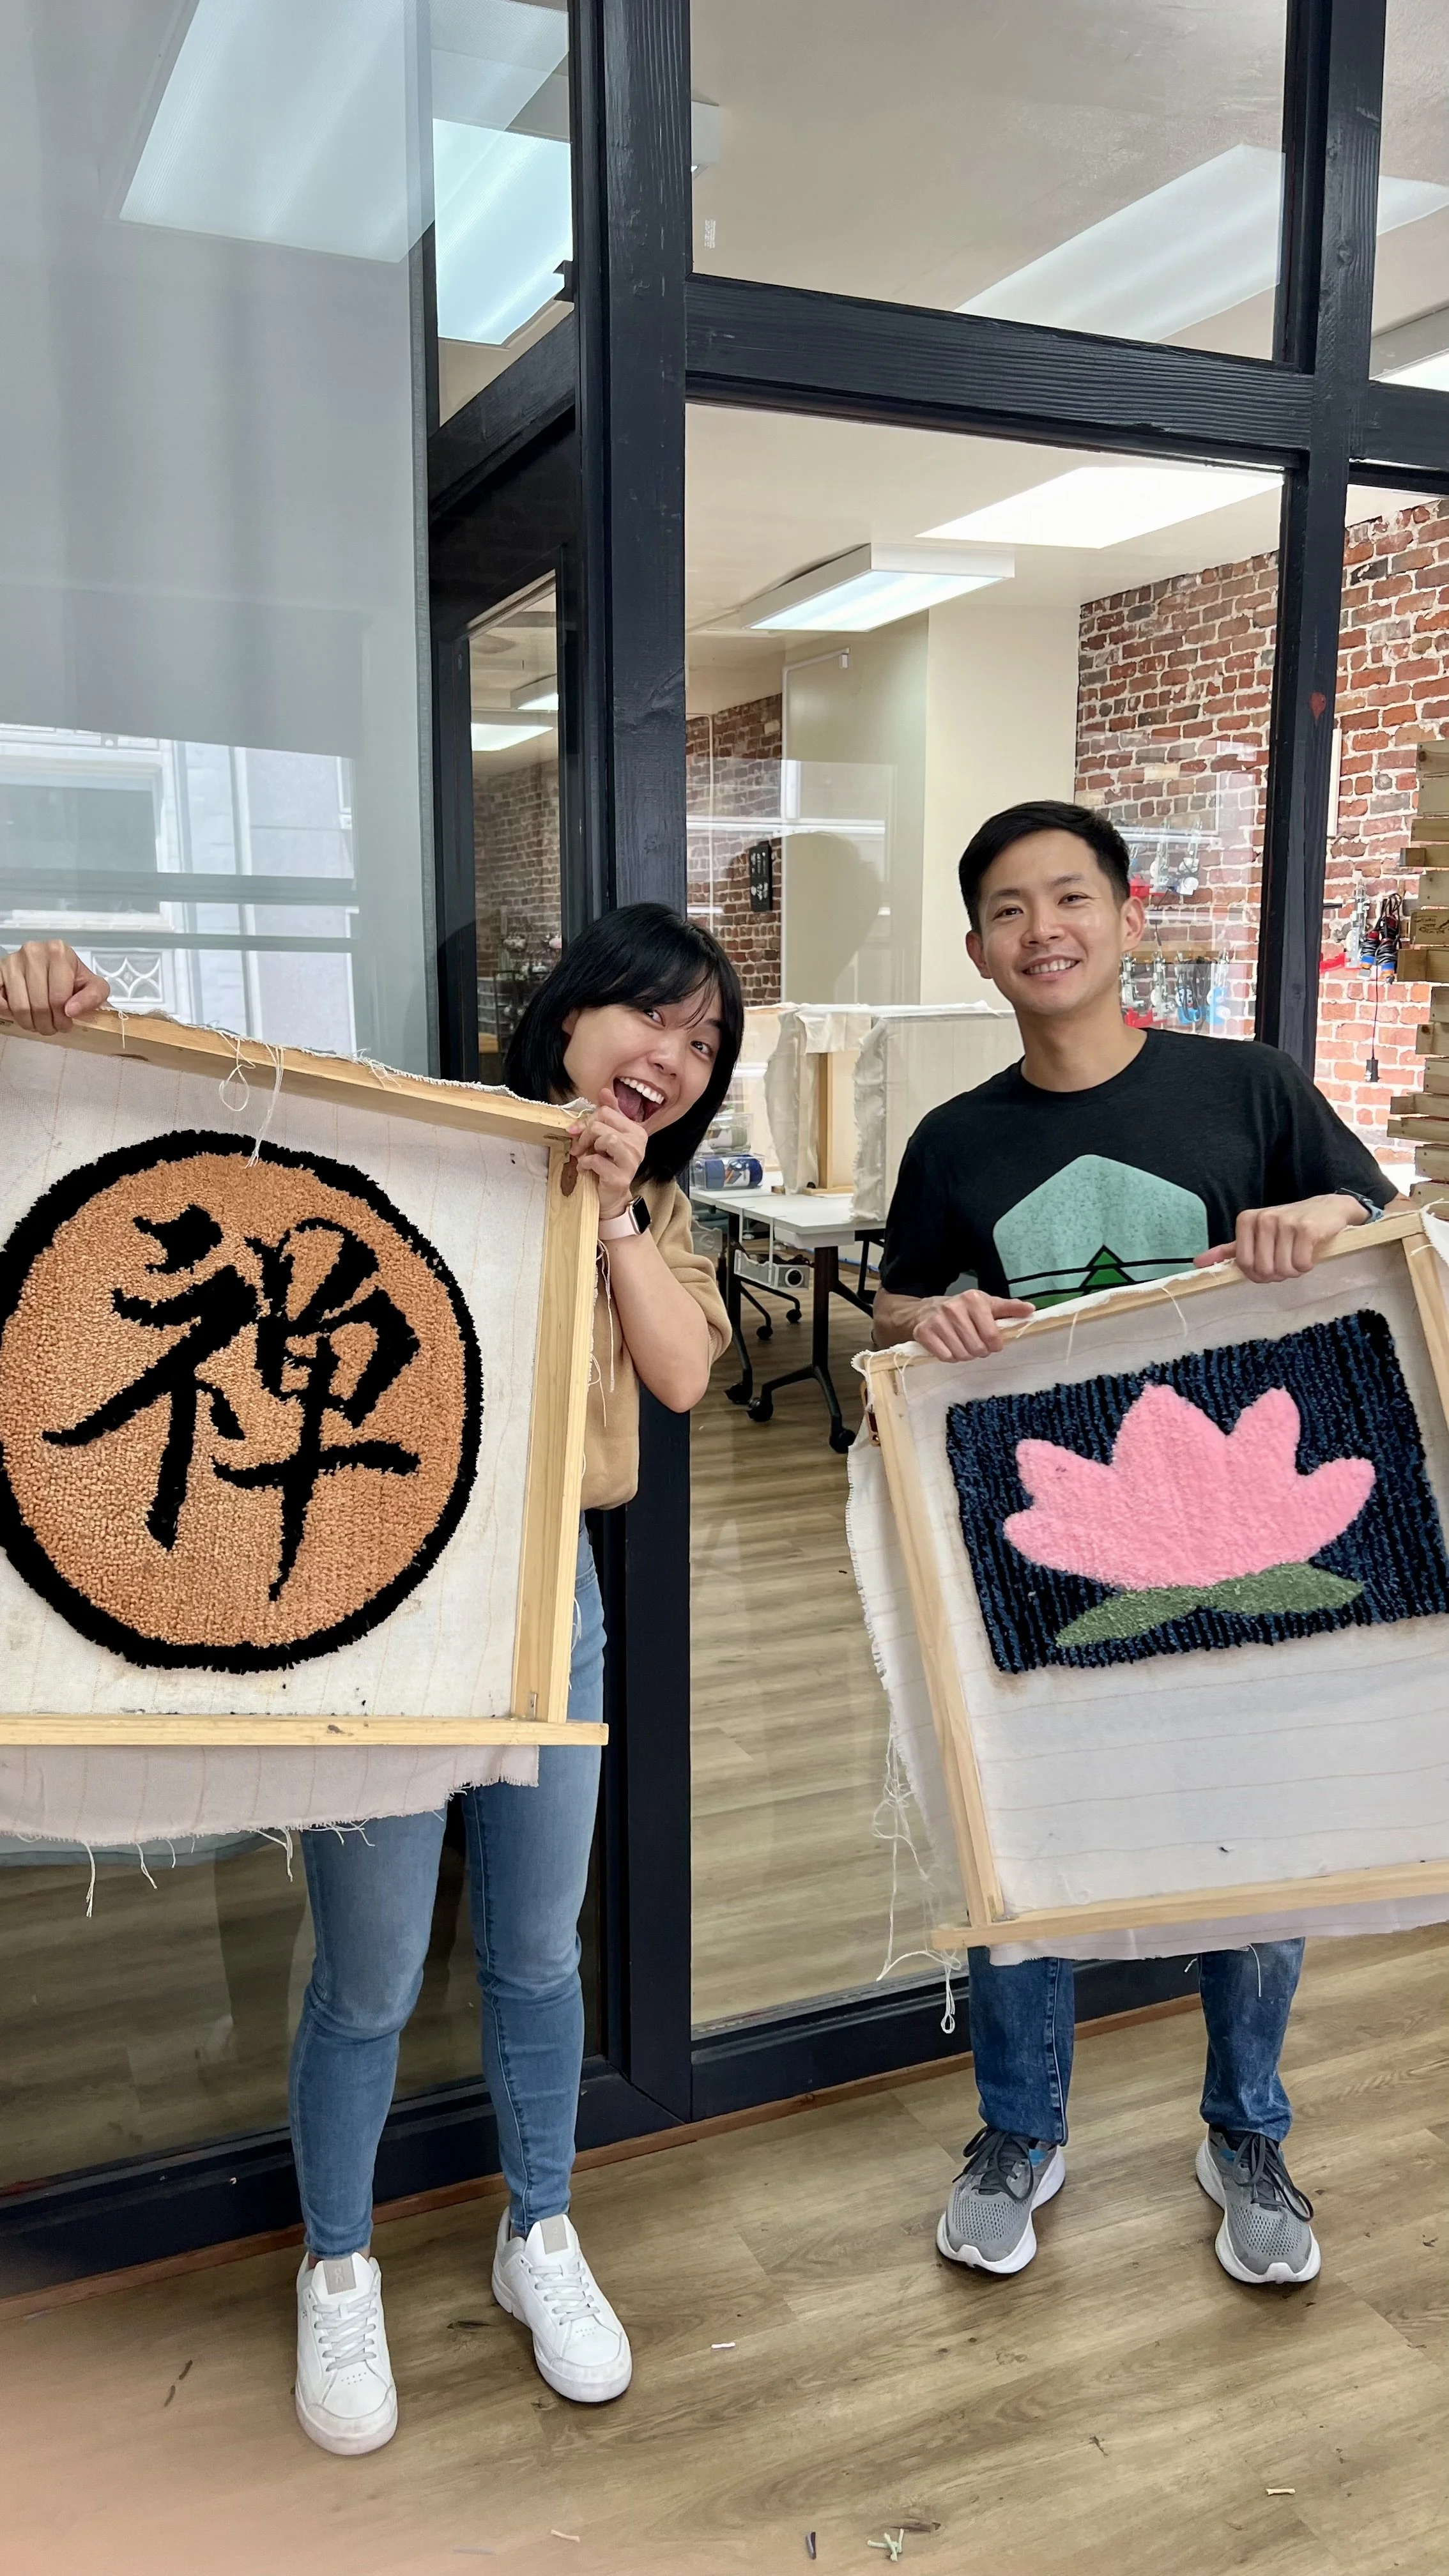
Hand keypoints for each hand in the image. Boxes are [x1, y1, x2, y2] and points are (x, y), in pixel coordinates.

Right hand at [0, 940, 109, 1033]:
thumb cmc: (72, 978)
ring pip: (19, 1007)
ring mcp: (12, 960)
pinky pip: (0, 1001)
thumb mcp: (94, 986)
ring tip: (38, 1023)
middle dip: (47, 1025)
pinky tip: (20, 1012)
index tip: (65, 1025)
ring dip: (29, 1023)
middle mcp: (33, 951)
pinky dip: (9, 1013)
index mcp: (58, 952)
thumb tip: (70, 1010)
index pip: (59, 999)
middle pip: (39, 1005)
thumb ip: (93, 997)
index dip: (62, 1020)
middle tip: (51, 1027)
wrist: (53, 967)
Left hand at [568, 1085, 648, 1219]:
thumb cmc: (608, 1165)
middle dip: (585, 1134)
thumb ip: (609, 1114)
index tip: (577, 1131)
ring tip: (585, 1156)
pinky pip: (597, 1160)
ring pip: (605, 1138)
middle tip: (579, 1146)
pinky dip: (585, 1163)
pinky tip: (585, 1168)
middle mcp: (638, 1144)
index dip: (588, 1120)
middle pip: (602, 1124)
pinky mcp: (620, 1177)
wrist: (612, 1197)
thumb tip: (604, 1091)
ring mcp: (631, 1161)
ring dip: (588, 1147)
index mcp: (636, 1131)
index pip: (607, 1112)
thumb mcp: (608, 1136)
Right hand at [913, 1288, 1035, 1360]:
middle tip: (973, 1343)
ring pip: (961, 1355)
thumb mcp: (987, 1305)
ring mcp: (938, 1320)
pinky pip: (945, 1357)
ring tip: (961, 1344)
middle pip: (977, 1348)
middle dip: (978, 1351)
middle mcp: (955, 1308)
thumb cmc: (963, 1310)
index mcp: (974, 1299)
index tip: (990, 1341)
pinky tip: (948, 1346)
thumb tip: (1031, 1309)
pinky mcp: (924, 1332)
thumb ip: (1010, 1308)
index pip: (992, 1335)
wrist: (925, 1310)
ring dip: (964, 1355)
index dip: (994, 1345)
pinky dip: (949, 1357)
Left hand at [1195, 1194, 1366, 1283]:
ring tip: (1299, 1255)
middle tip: (1287, 1260)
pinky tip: (1310, 1252)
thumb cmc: (1290, 1226)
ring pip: (1283, 1270)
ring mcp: (1285, 1222)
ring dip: (1294, 1270)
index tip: (1270, 1263)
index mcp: (1246, 1220)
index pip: (1244, 1264)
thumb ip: (1229, 1250)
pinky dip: (1307, 1266)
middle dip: (1278, 1273)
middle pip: (1263, 1270)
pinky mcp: (1306, 1229)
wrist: (1329, 1209)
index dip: (1259, 1273)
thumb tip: (1198, 1263)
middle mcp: (1263, 1219)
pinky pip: (1301, 1265)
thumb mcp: (1257, 1234)